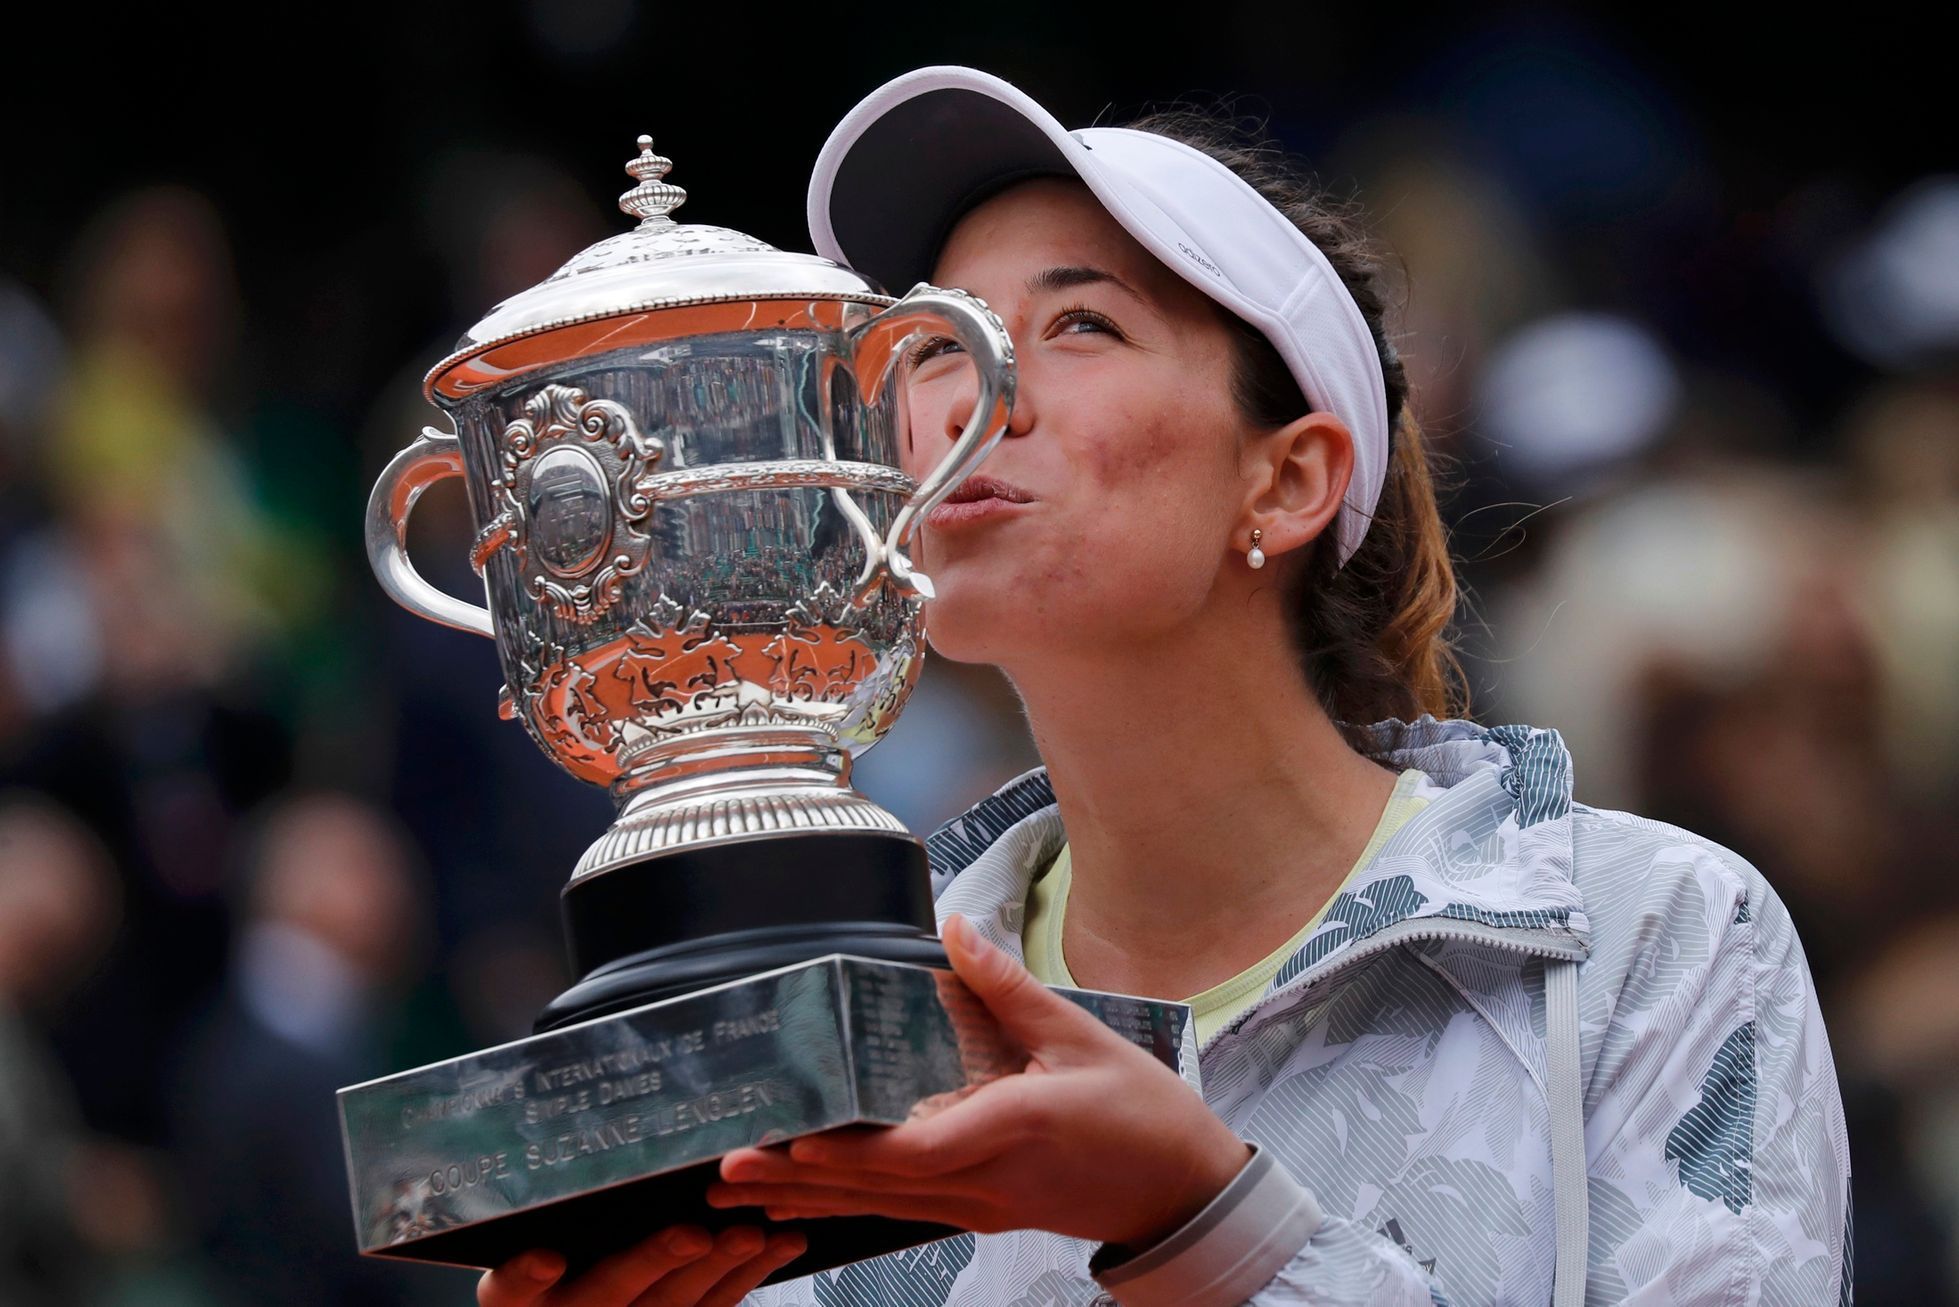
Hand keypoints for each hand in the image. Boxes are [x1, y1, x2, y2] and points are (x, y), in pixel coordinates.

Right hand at [476, 1225, 806, 1306]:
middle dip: (652, 1263)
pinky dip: (747, 1276)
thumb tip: (591, 1126)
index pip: (509, 1290)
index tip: (548, 1259)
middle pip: (606, 1296)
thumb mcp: (543, 1229)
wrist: (585, 1299)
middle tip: (691, 1234)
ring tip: (752, 1235)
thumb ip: (560, 1195)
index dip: (524, 1278)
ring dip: (717, 1270)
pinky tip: (781, 1244)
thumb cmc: (561, 1248)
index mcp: (520, 1295)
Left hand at [706, 913, 1251, 1248]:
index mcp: (1009, 1130)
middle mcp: (983, 1179)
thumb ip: (1008, 988)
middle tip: (727, 1172)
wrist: (1184, 1194)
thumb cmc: (1142, 1116)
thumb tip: (954, 931)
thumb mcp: (1080, 1037)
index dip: (846, 1151)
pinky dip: (848, 1205)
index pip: (913, 1152)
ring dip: (808, 1199)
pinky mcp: (981, 1212)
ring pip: (879, 1209)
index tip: (792, 1139)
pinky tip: (810, 1199)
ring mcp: (979, 1205)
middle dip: (797, 1180)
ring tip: (744, 1193)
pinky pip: (902, 1212)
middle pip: (874, 1189)